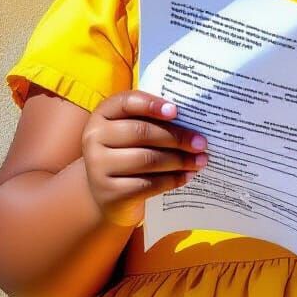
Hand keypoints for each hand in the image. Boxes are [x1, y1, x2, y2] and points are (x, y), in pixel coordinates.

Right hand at [81, 90, 208, 227]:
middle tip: (201, 142)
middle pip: (142, 133)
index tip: (176, 111)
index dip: (152, 104)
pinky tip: (187, 176)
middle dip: (176, 137)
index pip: (127, 102)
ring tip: (201, 160)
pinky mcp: (110, 193)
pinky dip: (172, 180)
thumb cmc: (127, 152)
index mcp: (102, 114)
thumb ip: (152, 120)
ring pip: (147, 159)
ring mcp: (98, 167)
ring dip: (180, 160)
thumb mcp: (132, 132)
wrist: (106, 194)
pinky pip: (148, 184)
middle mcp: (94, 138)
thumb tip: (194, 119)